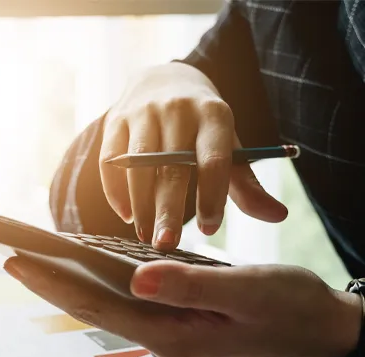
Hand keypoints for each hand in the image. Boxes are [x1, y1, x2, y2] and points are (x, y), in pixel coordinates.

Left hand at [4, 257, 361, 356]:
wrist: (316, 325)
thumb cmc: (288, 306)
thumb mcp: (247, 291)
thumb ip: (191, 286)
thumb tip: (137, 278)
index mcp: (172, 334)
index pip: (97, 306)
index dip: (53, 284)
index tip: (14, 259)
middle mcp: (159, 337)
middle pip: (89, 306)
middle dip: (44, 280)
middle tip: (2, 252)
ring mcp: (164, 330)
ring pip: (102, 303)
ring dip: (64, 281)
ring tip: (26, 255)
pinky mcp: (171, 318)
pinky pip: (122, 299)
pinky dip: (94, 281)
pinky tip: (77, 266)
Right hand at [100, 62, 287, 248]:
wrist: (163, 80)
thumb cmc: (201, 127)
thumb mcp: (228, 147)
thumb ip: (246, 185)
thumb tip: (278, 216)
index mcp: (214, 114)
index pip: (214, 159)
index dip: (211, 196)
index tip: (209, 229)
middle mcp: (178, 109)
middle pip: (171, 166)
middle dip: (168, 209)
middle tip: (166, 245)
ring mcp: (143, 113)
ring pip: (137, 165)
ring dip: (140, 204)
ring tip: (145, 235)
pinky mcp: (115, 121)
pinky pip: (110, 161)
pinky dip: (115, 192)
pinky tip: (126, 216)